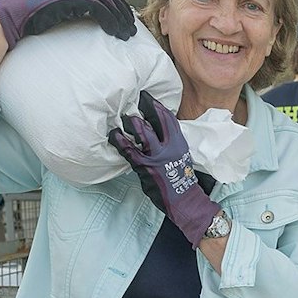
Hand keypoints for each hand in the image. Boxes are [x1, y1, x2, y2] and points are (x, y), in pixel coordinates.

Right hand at [0, 0, 136, 48]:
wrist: (15, 15)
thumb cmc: (34, 16)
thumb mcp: (61, 9)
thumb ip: (77, 9)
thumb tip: (92, 18)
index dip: (119, 7)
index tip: (127, 22)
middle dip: (123, 14)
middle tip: (132, 31)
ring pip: (108, 2)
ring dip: (120, 20)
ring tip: (126, 35)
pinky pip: (99, 9)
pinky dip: (110, 21)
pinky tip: (115, 32)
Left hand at [108, 92, 222, 245]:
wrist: (184, 199)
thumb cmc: (179, 178)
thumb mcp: (180, 156)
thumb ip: (169, 143)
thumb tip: (154, 132)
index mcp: (179, 142)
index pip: (168, 118)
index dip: (157, 106)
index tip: (147, 97)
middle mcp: (170, 146)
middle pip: (157, 119)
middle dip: (146, 106)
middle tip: (135, 97)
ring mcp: (157, 156)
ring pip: (142, 131)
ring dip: (131, 122)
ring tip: (123, 117)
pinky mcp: (145, 166)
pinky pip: (129, 150)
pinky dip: (119, 140)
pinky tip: (114, 135)